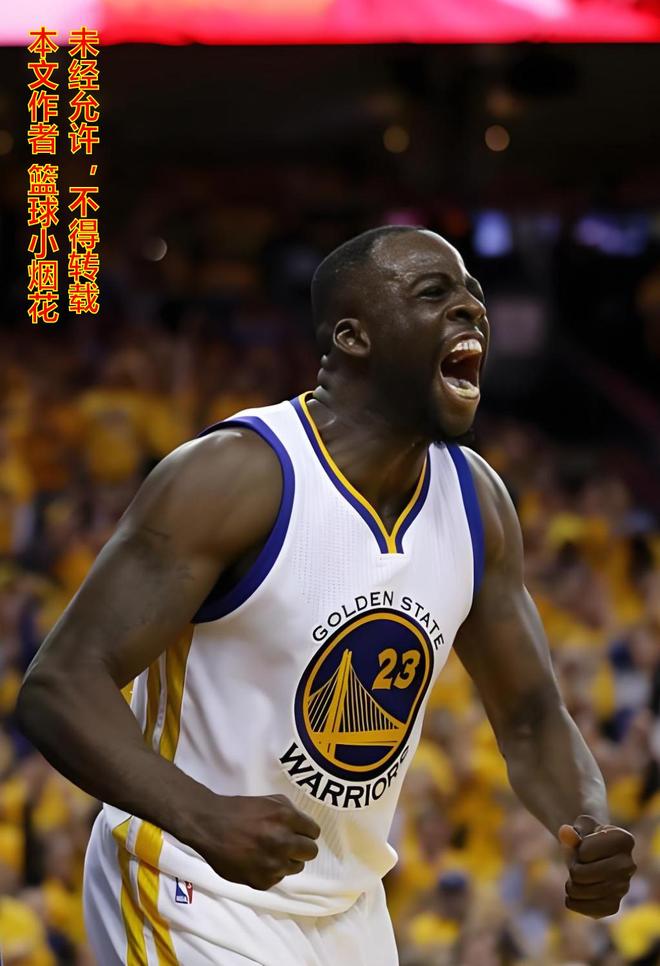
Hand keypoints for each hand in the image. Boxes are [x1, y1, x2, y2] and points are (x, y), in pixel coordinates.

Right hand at [188, 793, 320, 890]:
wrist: (210, 826)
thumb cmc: (240, 810)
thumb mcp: (271, 800)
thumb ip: (292, 813)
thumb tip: (305, 828)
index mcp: (286, 818)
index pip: (314, 832)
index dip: (306, 831)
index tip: (297, 832)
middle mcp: (283, 842)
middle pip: (311, 852)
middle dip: (301, 847)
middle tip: (287, 843)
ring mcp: (273, 864)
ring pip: (296, 867)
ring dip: (286, 860)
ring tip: (268, 851)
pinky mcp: (262, 882)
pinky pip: (278, 878)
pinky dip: (270, 871)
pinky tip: (256, 860)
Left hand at [558, 814, 635, 918]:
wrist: (593, 855)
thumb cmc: (586, 838)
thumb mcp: (579, 829)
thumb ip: (571, 831)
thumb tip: (565, 832)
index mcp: (623, 840)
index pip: (585, 851)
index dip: (576, 850)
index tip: (582, 847)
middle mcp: (629, 865)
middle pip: (586, 874)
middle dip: (573, 871)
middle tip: (573, 868)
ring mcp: (623, 887)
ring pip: (588, 893)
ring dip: (572, 888)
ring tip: (572, 881)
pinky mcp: (615, 905)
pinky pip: (594, 911)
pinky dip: (576, 904)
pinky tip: (572, 897)